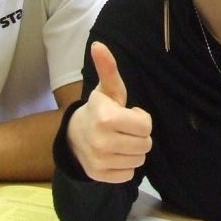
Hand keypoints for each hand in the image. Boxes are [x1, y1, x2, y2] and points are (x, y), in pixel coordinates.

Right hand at [67, 41, 151, 182]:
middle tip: (124, 129)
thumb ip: (108, 68)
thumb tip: (99, 45)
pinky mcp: (99, 176)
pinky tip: (114, 154)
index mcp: (106, 118)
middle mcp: (101, 141)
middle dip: (139, 136)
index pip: (146, 126)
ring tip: (119, 140)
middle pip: (146, 145)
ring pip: (139, 160)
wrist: (74, 136)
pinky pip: (129, 174)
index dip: (141, 120)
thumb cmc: (99, 109)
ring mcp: (99, 161)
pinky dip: (125, 165)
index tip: (129, 114)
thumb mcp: (106, 89)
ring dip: (133, 151)